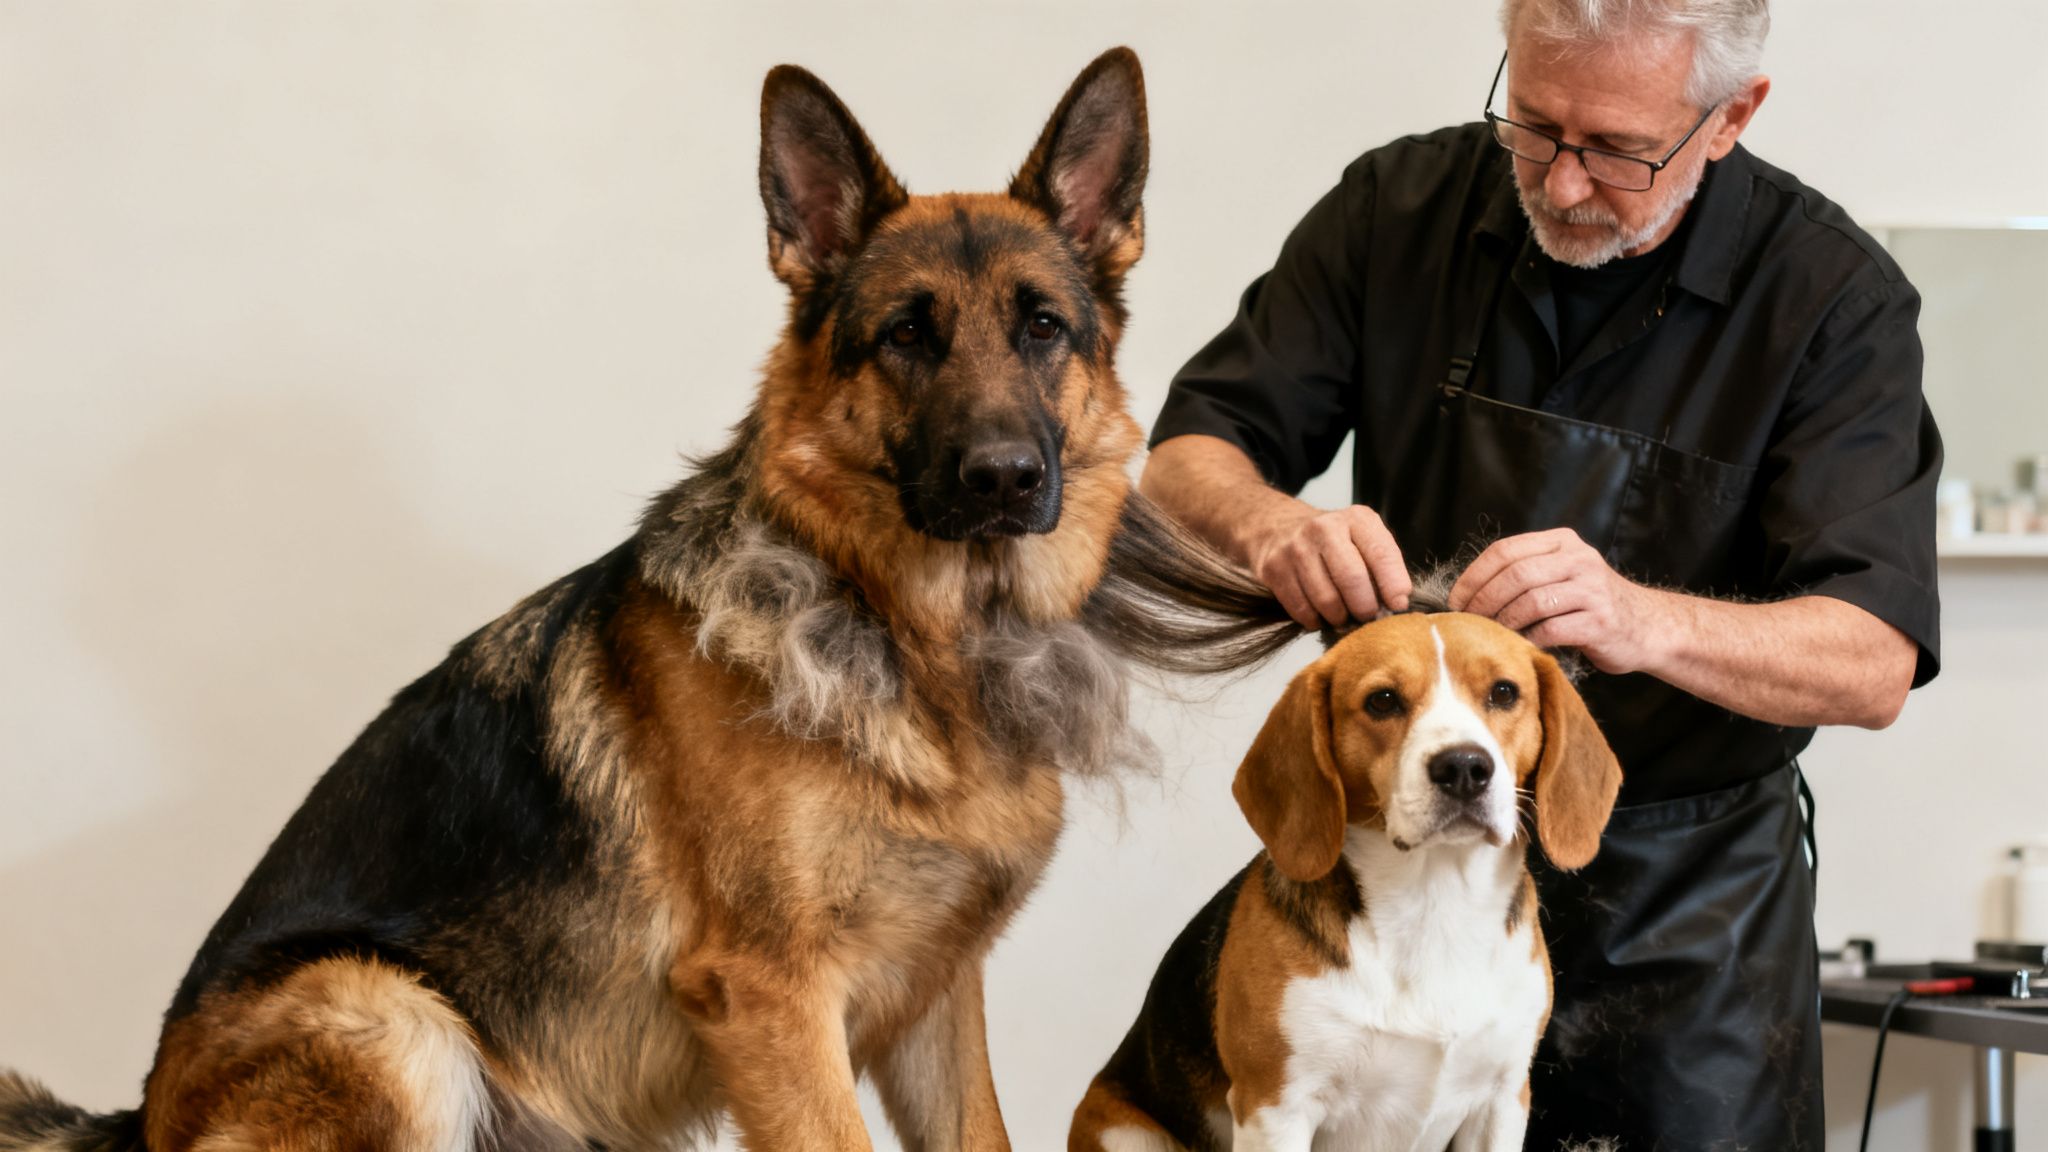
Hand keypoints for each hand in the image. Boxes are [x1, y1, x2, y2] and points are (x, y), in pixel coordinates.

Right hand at [1248, 504, 1411, 628]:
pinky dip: (1315, 620)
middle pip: (1352, 579)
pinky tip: (1319, 612)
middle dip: (1364, 607)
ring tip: (1343, 614)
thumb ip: (1383, 565)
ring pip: (1326, 600)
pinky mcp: (1274, 569)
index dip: (1393, 584)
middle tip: (1367, 616)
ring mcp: (1296, 548)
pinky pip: (1302, 610)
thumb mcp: (1363, 538)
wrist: (1279, 527)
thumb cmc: (1333, 541)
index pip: (1381, 553)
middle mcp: (1324, 528)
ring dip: (1339, 617)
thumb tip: (1397, 603)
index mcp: (1355, 519)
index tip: (1398, 605)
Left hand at [1447, 528, 1662, 673]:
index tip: (1456, 599)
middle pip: (1516, 575)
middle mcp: (1579, 560)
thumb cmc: (1590, 604)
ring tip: (1491, 634)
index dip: (1474, 576)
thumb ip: (1525, 574)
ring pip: (1531, 601)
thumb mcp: (1562, 574)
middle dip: (1483, 600)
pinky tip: (1519, 645)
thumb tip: (1468, 594)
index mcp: (1563, 542)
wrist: (1647, 627)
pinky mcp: (1600, 621)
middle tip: (1467, 620)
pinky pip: (1550, 629)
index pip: (1506, 550)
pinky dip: (1528, 639)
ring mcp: (1592, 589)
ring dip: (1503, 621)